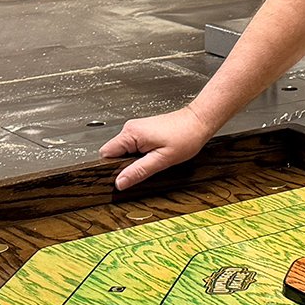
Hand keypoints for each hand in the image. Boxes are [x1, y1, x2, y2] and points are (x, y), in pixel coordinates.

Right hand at [99, 106, 213, 190]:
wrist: (198, 122)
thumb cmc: (185, 137)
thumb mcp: (162, 160)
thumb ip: (138, 171)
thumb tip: (120, 182)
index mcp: (131, 133)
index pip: (106, 153)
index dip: (112, 167)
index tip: (123, 175)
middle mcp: (130, 128)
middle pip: (114, 153)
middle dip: (125, 165)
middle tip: (145, 167)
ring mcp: (136, 129)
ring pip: (124, 150)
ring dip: (135, 160)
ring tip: (154, 159)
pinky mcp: (142, 131)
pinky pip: (133, 146)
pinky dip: (141, 154)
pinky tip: (155, 154)